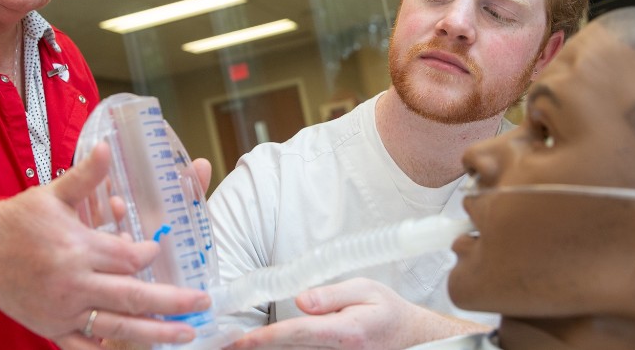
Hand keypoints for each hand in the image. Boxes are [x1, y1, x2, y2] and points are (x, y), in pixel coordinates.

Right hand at [0, 142, 212, 348]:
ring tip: (185, 333)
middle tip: (202, 303)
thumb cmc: (16, 221)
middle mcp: (73, 284)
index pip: (128, 258)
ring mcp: (62, 312)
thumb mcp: (51, 195)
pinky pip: (84, 348)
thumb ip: (86, 177)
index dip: (149, 255)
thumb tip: (108, 146)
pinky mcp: (51, 329)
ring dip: (155, 333)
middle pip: (133, 297)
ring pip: (117, 327)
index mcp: (76, 249)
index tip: (157, 251)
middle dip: (173, 301)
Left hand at [228, 278, 488, 348]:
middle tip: (223, 343)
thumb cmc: (387, 312)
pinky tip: (266, 346)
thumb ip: (331, 295)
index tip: (239, 342)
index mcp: (345, 332)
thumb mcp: (366, 290)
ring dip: (271, 349)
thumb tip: (300, 301)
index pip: (297, 334)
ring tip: (239, 345)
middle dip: (258, 348)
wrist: (411, 339)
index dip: (265, 339)